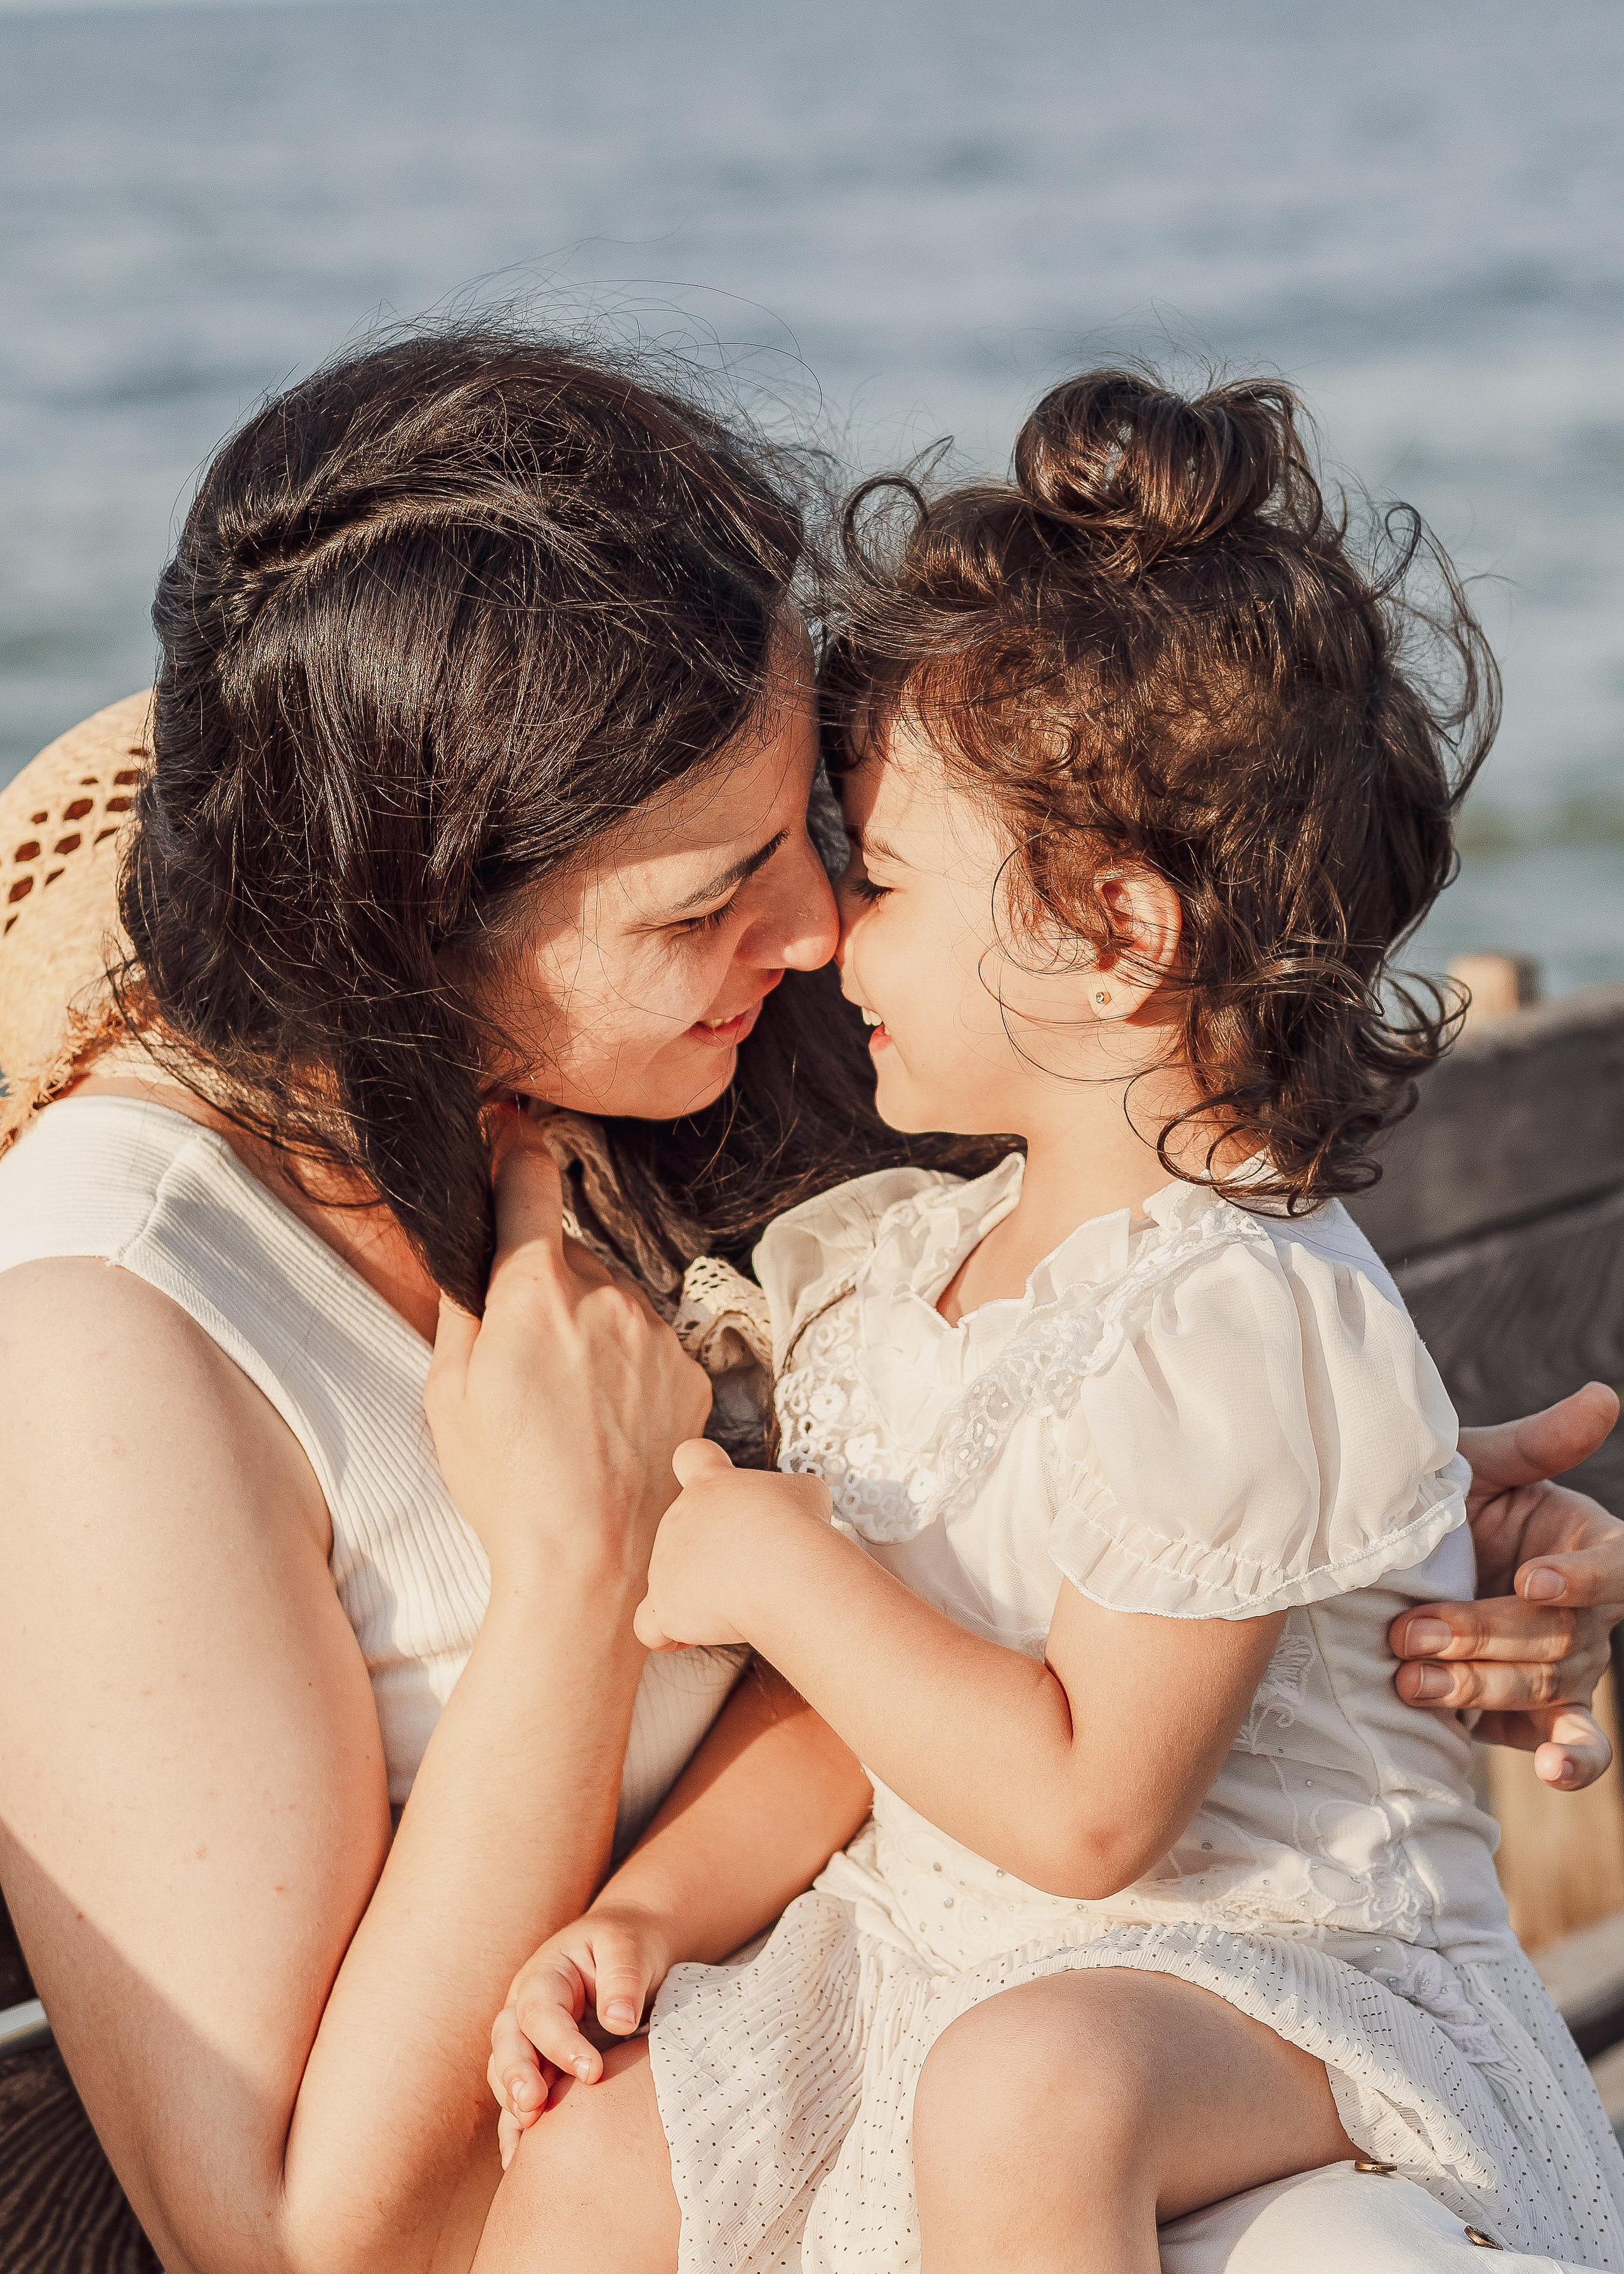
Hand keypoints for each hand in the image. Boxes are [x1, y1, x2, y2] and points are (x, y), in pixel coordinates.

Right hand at [424, 1113, 711, 1587]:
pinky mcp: (691, 1373)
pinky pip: (650, 1347)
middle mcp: (606, 1296)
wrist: (592, 1565)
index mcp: (534, 1292)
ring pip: (614, 1304)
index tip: (513, 1125)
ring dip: (590, 1331)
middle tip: (522, 1361)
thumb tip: (471, 1255)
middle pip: (570, 1260)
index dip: (518, 1150)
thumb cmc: (506, 1486)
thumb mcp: (448, 1395)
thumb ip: (462, 1309)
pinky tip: (607, 1424)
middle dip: (546, 1287)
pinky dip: (629, 1368)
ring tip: (567, 1410)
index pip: (530, 1188)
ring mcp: (656, 1335)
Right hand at [487, 1902, 673, 2168]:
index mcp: (546, 1974)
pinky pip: (519, 2099)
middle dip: (516, 2076)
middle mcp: (526, 2009)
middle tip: (533, 2106)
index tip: (592, 2072)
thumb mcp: (629, 1947)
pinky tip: (518, 2160)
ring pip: (505, 2073)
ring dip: (513, 2104)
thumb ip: (623, 1979)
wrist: (630, 1953)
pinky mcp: (540, 2069)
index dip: (560, 2043)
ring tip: (528, 2135)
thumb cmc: (629, 1946)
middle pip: (507, 2042)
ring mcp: (528, 2041)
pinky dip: (515, 2129)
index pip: (541, 2010)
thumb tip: (618, 2021)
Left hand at [633, 1441, 829, 1651]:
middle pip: (688, 1534)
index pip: (691, 1458)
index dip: (701, 1470)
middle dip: (719, 1553)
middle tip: (760, 1567)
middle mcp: (679, 1517)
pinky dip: (668, 1632)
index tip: (720, 1489)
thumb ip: (787, 1495)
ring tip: (744, 1604)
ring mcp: (665, 1563)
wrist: (781, 1568)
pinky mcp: (665, 1605)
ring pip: (675, 1582)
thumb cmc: (799, 1526)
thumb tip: (791, 1511)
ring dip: (704, 1596)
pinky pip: (650, 1626)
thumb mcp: (806, 1491)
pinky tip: (690, 1636)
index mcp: (711, 1483)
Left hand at [1389, 1383, 1621, 1788]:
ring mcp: (1573, 1669)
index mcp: (1591, 1545)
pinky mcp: (1544, 1717)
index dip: (1576, 1577)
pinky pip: (1575, 1745)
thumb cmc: (1450, 1507)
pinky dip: (1572, 1763)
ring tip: (1411, 1680)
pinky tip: (1553, 1772)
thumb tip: (1606, 1397)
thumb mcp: (1481, 1468)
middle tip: (1408, 1630)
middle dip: (1479, 1633)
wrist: (1402, 1570)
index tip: (1527, 1579)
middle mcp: (1592, 1615)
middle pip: (1557, 1634)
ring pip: (1545, 1684)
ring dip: (1477, 1684)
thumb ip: (1538, 1443)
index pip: (1611, 1567)